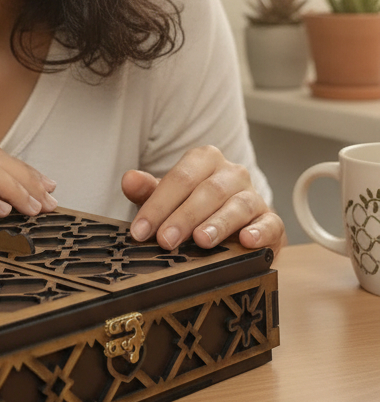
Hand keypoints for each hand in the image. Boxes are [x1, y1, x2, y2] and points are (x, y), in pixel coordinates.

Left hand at [121, 145, 284, 255]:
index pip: (180, 178)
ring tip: (201, 241)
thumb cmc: (193, 209)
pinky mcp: (271, 221)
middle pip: (208, 191)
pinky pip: (270, 223)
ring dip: (219, 223)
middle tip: (166, 240)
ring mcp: (254, 196)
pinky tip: (247, 241)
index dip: (158, 205)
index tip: (140, 231)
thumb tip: (129, 179)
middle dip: (184, 217)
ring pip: (238, 205)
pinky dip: (260, 232)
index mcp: (205, 160)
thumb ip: (148, 190)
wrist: (231, 226)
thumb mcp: (167, 199)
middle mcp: (232, 173)